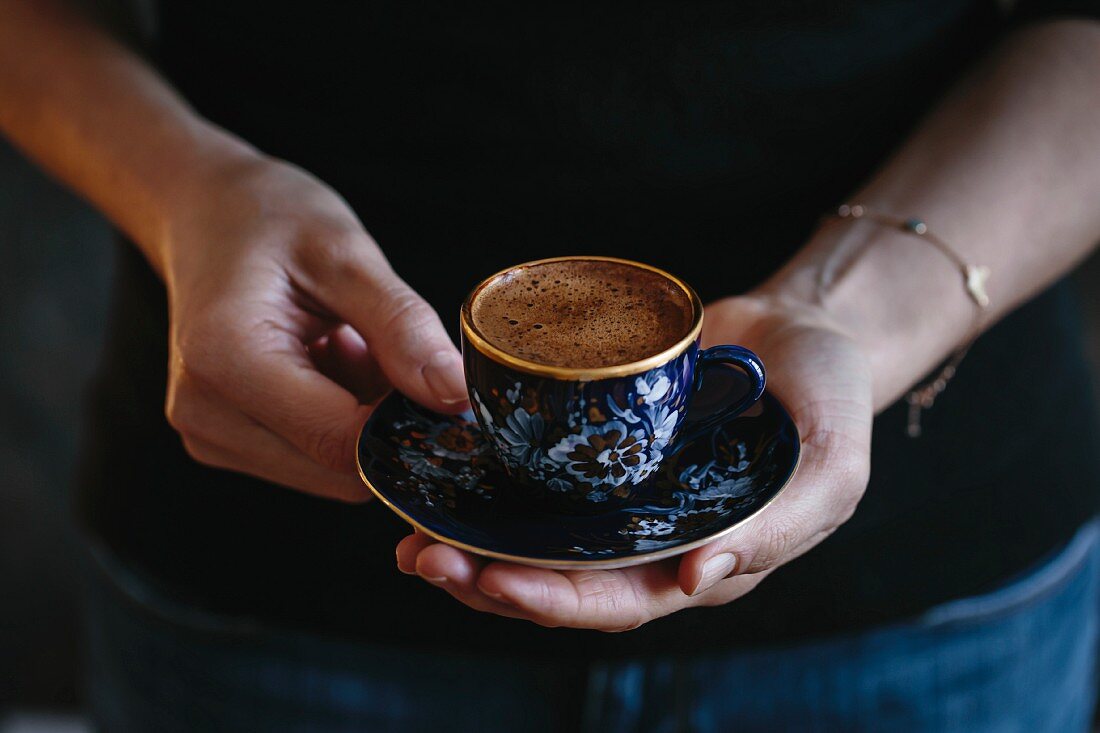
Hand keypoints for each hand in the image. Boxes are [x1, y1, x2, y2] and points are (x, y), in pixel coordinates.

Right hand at [160, 155, 468, 500]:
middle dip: (389, 424)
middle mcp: (204, 411)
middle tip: (397, 352)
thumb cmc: (270, 217)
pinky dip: (343, 419)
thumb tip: (457, 398)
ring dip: (367, 421)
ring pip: (332, 471)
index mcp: (225, 358)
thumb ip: (403, 329)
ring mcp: (209, 433)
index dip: (412, 427)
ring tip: (352, 347)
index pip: (342, 442)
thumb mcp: (348, 254)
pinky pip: (313, 458)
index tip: (455, 393)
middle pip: (339, 469)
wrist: (206, 212)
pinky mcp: (224, 441)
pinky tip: (334, 363)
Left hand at [395, 294, 872, 629]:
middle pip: (557, 576)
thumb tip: (695, 582)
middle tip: (420, 558)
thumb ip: (775, 529)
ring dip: (474, 537)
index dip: (552, 600)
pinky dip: (492, 474)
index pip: (615, 601)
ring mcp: (618, 488)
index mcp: (698, 559)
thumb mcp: (830, 469)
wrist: (806, 329)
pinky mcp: (598, 438)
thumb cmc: (832, 404)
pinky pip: (540, 465)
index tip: (488, 580)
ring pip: (535, 530)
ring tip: (411, 528)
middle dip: (487, 577)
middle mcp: (646, 534)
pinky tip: (445, 464)